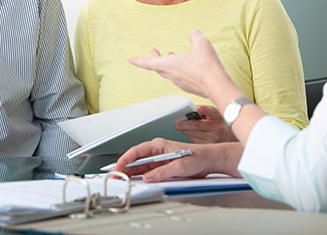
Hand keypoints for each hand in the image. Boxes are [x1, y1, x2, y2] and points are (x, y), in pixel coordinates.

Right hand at [112, 138, 241, 182]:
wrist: (210, 160)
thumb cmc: (198, 157)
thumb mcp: (180, 166)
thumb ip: (163, 172)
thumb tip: (148, 177)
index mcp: (159, 145)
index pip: (136, 151)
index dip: (125, 160)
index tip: (118, 168)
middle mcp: (157, 151)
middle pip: (135, 159)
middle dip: (124, 168)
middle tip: (116, 177)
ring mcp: (159, 159)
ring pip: (140, 166)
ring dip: (131, 173)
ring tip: (122, 181)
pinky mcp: (162, 166)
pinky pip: (147, 171)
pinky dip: (140, 177)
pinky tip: (135, 181)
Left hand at [129, 29, 233, 100]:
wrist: (218, 86)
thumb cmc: (207, 66)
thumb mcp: (201, 43)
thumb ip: (195, 35)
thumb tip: (193, 32)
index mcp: (169, 65)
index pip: (149, 63)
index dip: (138, 61)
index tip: (130, 60)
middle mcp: (172, 75)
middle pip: (158, 67)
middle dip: (154, 59)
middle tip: (154, 51)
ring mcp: (180, 82)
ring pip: (168, 72)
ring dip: (167, 63)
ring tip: (171, 54)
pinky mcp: (189, 86)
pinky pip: (178, 76)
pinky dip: (177, 69)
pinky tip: (186, 64)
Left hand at [176, 105, 236, 142]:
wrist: (229, 137)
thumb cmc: (219, 123)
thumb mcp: (214, 115)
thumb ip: (204, 111)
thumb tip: (190, 110)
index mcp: (218, 117)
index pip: (211, 111)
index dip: (204, 110)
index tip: (198, 108)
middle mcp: (218, 128)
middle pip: (197, 125)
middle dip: (184, 125)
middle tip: (177, 125)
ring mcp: (214, 138)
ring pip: (194, 134)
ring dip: (185, 131)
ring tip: (182, 128)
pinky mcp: (210, 146)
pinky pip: (195, 141)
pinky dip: (190, 137)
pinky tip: (189, 134)